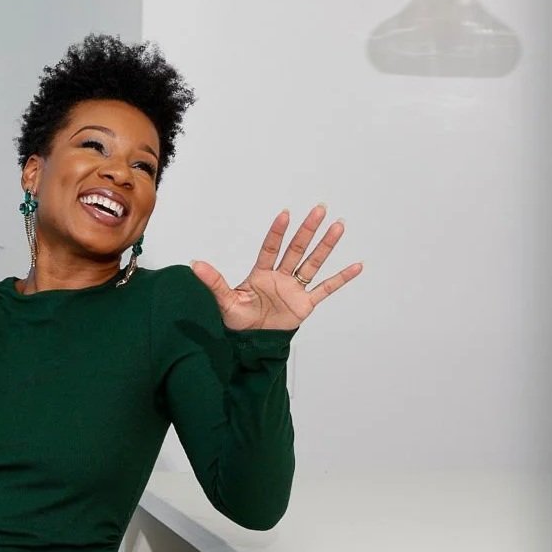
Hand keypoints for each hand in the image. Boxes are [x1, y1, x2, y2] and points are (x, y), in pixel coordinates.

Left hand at [189, 205, 363, 331]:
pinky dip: (341, 278)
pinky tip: (356, 265)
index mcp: (261, 274)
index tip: (286, 214)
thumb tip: (195, 264)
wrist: (252, 343)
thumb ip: (214, 282)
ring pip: (313, 263)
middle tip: (320, 209)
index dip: (278, 233)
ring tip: (338, 226)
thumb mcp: (224, 301)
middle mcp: (280, 277)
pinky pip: (326, 289)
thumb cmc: (239, 321)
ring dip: (326, 246)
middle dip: (308, 230)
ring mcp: (295, 289)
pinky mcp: (305, 304)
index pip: (271, 248)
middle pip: (297, 249)